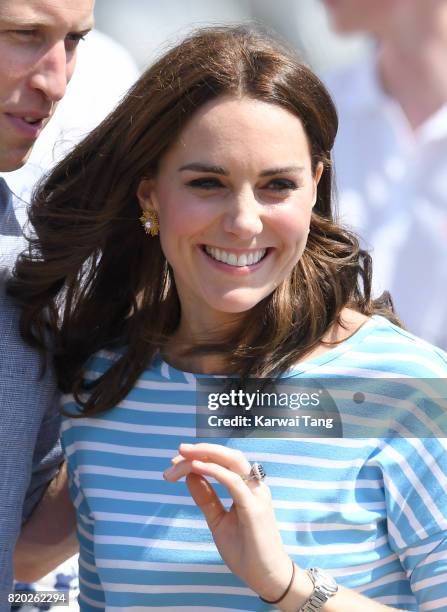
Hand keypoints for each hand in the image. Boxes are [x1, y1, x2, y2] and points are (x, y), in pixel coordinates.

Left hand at [163, 442, 292, 600]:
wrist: (266, 578)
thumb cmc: (245, 550)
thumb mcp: (218, 521)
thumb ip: (206, 498)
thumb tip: (189, 476)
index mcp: (246, 487)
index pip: (223, 462)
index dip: (200, 457)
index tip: (175, 464)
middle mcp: (253, 486)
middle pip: (228, 455)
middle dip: (202, 449)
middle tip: (178, 451)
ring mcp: (255, 495)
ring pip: (233, 461)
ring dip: (207, 454)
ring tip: (184, 455)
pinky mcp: (254, 508)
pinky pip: (233, 482)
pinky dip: (214, 471)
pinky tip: (197, 468)